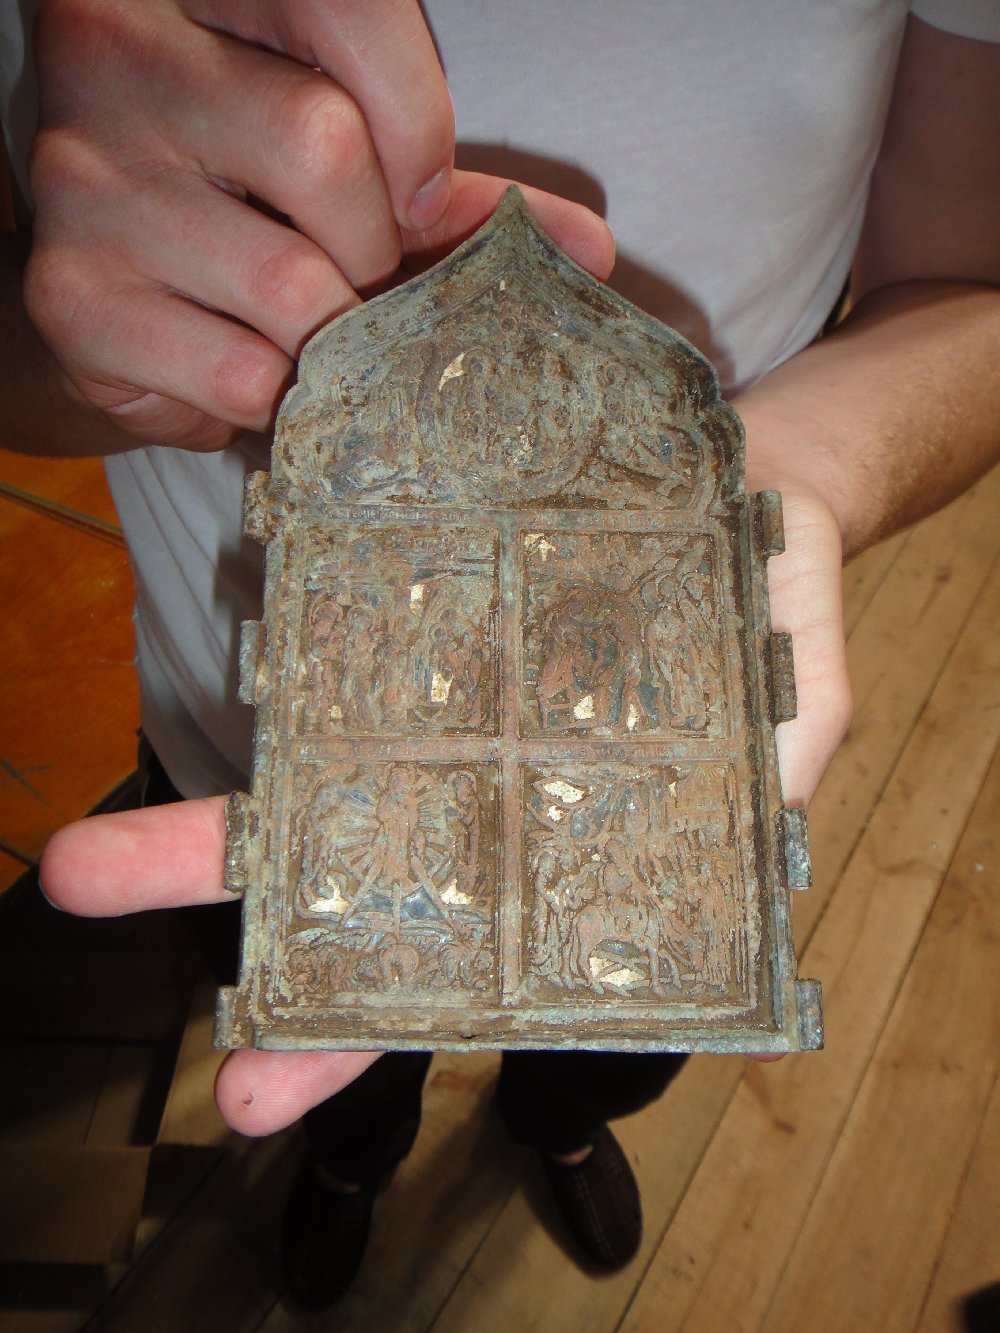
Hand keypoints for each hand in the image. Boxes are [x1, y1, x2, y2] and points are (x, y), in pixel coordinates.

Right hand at [24, 0, 613, 450]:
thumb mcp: (344, 177)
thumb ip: (448, 196)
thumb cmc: (241, 220)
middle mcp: (116, 59)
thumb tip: (587, 252)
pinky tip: (242, 365)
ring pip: (288, 281)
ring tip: (300, 330)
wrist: (106, 306)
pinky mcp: (73, 298)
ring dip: (327, 336)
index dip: (413, 114)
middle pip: (322, 148)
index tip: (417, 196)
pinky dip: (273, 393)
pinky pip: (242, 370)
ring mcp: (85, 181)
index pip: (341, 4)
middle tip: (350, 277)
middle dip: (369, 247)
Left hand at [39, 469, 850, 1114]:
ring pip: (309, 768)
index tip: (254, 1091)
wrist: (754, 469)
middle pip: (342, 878)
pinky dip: (271, 662)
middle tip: (117, 964)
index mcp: (554, 845)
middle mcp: (473, 781)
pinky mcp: (420, 598)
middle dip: (240, 934)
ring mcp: (435, 691)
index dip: (355, 1033)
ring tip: (82, 860)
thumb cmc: (781, 610)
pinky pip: (335, 630)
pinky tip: (211, 677)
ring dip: (201, 823)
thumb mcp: (801, 725)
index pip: (444, 963)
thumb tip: (756, 916)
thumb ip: (769, 812)